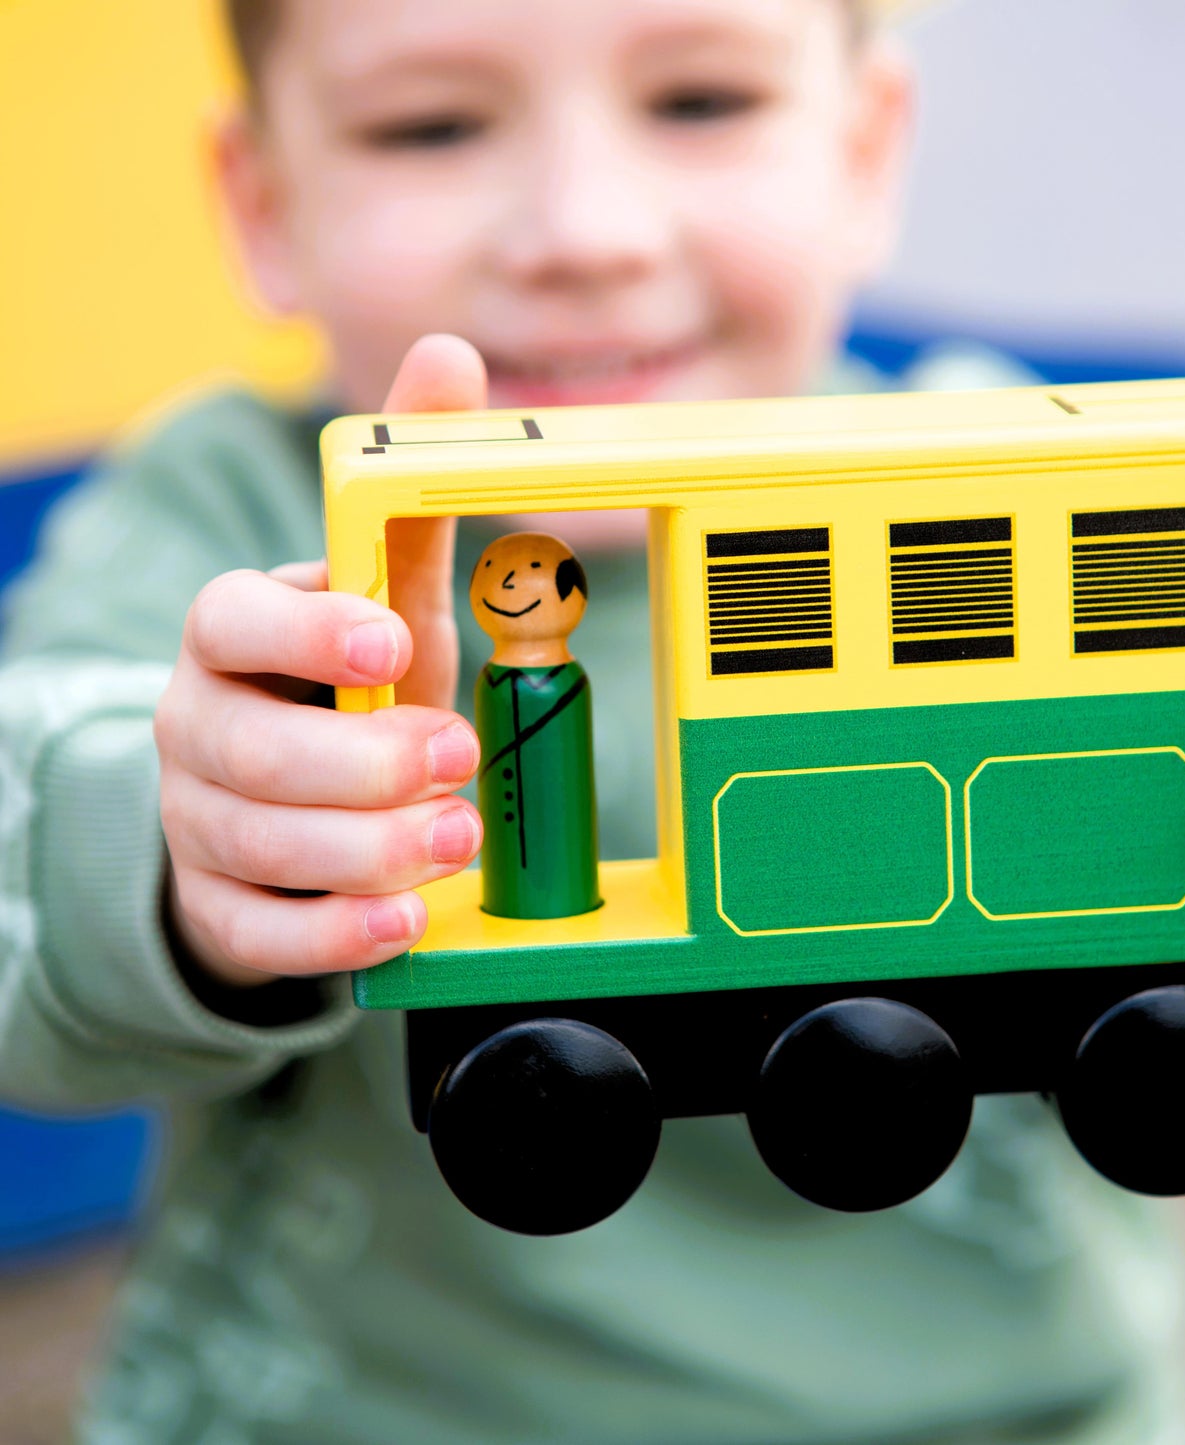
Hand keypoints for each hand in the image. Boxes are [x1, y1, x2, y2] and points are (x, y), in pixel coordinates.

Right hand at [155, 335, 487, 986]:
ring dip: (364, 850)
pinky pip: (257, 932)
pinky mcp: (220, 907)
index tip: (390, 642)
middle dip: (359, 761)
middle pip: (249, 750)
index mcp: (232, 637)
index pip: (230, 620)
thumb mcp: (382, 598)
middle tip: (455, 759)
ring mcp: (198, 823)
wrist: (286, 803)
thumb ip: (407, 502)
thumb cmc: (343, 691)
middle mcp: (199, 726)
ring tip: (455, 839)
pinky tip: (403, 922)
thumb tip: (447, 352)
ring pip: (255, 844)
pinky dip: (332, 934)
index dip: (304, 632)